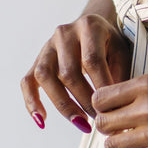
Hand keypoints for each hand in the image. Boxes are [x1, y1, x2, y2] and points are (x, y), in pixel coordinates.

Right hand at [21, 14, 132, 132]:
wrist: (91, 25)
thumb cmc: (108, 42)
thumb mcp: (121, 51)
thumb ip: (118, 74)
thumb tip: (115, 106)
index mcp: (89, 27)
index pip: (92, 60)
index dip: (101, 86)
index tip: (111, 107)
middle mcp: (64, 34)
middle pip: (68, 72)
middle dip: (84, 100)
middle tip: (99, 119)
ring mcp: (47, 46)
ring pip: (45, 77)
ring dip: (62, 104)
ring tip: (79, 122)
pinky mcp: (37, 60)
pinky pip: (27, 82)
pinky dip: (32, 102)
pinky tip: (42, 120)